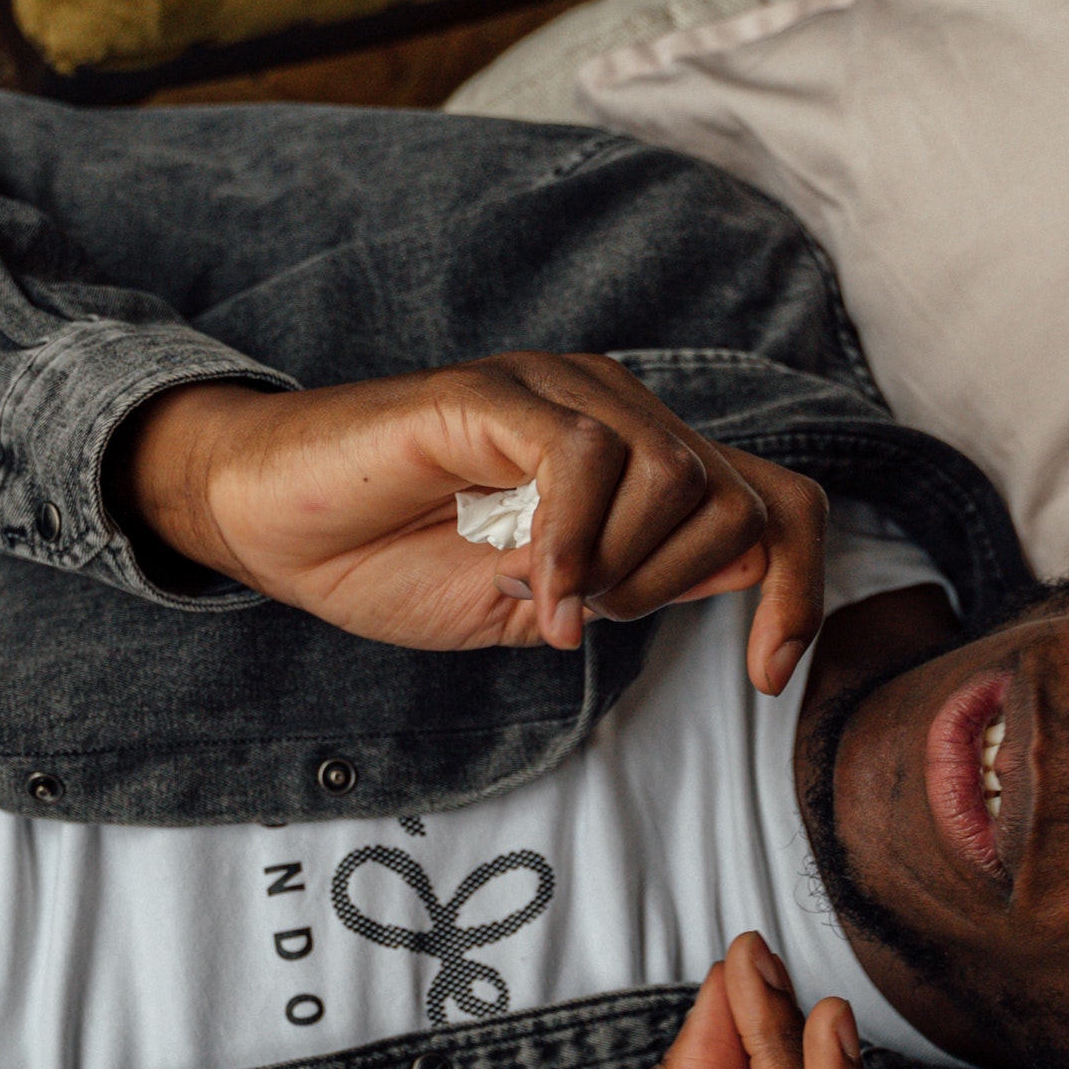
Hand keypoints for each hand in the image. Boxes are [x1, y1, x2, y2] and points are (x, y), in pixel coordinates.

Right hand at [113, 357, 832, 691]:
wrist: (272, 525)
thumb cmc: (392, 559)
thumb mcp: (544, 603)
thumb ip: (636, 584)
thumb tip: (744, 571)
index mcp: (634, 460)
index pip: (772, 501)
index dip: (797, 588)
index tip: (763, 678)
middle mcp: (610, 409)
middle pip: (731, 495)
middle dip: (672, 587)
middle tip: (582, 616)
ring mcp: (551, 390)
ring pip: (672, 470)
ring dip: (621, 566)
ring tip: (542, 598)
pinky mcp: (490, 392)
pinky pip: (581, 452)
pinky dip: (571, 537)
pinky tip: (530, 585)